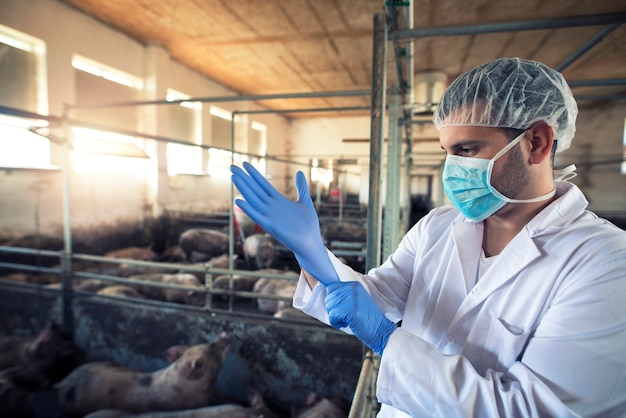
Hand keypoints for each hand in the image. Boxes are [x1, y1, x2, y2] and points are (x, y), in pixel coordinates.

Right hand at [230, 162, 338, 284]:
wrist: (311, 243)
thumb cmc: (308, 225)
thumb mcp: (305, 201)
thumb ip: (301, 187)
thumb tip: (299, 172)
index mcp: (278, 201)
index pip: (262, 185)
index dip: (254, 174)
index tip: (245, 163)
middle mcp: (271, 207)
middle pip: (255, 190)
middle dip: (244, 178)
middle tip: (232, 167)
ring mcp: (270, 216)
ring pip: (253, 200)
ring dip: (243, 189)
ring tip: (234, 177)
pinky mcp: (271, 226)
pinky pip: (257, 217)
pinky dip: (248, 209)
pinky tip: (239, 200)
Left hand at [325, 281, 396, 355]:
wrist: (380, 329)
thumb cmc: (366, 318)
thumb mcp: (356, 300)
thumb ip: (344, 295)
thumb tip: (327, 296)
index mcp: (354, 285)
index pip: (331, 288)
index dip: (332, 300)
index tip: (340, 308)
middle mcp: (352, 289)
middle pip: (329, 299)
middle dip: (333, 310)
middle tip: (345, 316)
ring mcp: (352, 298)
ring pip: (330, 307)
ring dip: (335, 317)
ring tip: (347, 319)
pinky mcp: (350, 309)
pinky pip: (333, 316)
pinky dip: (337, 323)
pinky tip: (348, 323)